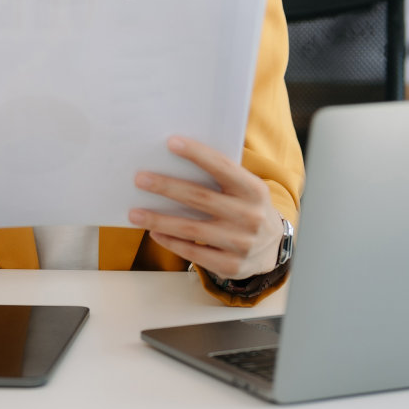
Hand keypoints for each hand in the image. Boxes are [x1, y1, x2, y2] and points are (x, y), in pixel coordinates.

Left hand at [129, 136, 282, 280]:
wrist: (273, 247)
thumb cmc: (248, 208)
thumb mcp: (246, 189)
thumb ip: (221, 178)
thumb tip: (175, 163)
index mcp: (254, 190)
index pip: (223, 168)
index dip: (197, 154)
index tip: (171, 142)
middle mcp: (250, 216)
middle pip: (200, 198)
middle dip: (167, 187)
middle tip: (141, 179)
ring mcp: (241, 243)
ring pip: (191, 229)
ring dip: (159, 220)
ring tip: (135, 213)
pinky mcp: (231, 266)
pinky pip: (194, 253)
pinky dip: (171, 242)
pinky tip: (154, 233)